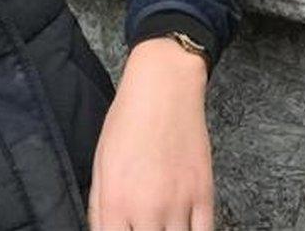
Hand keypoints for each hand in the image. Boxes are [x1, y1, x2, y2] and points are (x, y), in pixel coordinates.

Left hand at [88, 38, 212, 230]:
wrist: (164, 88)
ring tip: (162, 225)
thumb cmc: (128, 120)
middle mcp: (146, 208)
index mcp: (115, 199)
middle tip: (144, 226)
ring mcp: (178, 204)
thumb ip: (100, 204)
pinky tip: (184, 227)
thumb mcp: (101, 160)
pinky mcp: (204, 195)